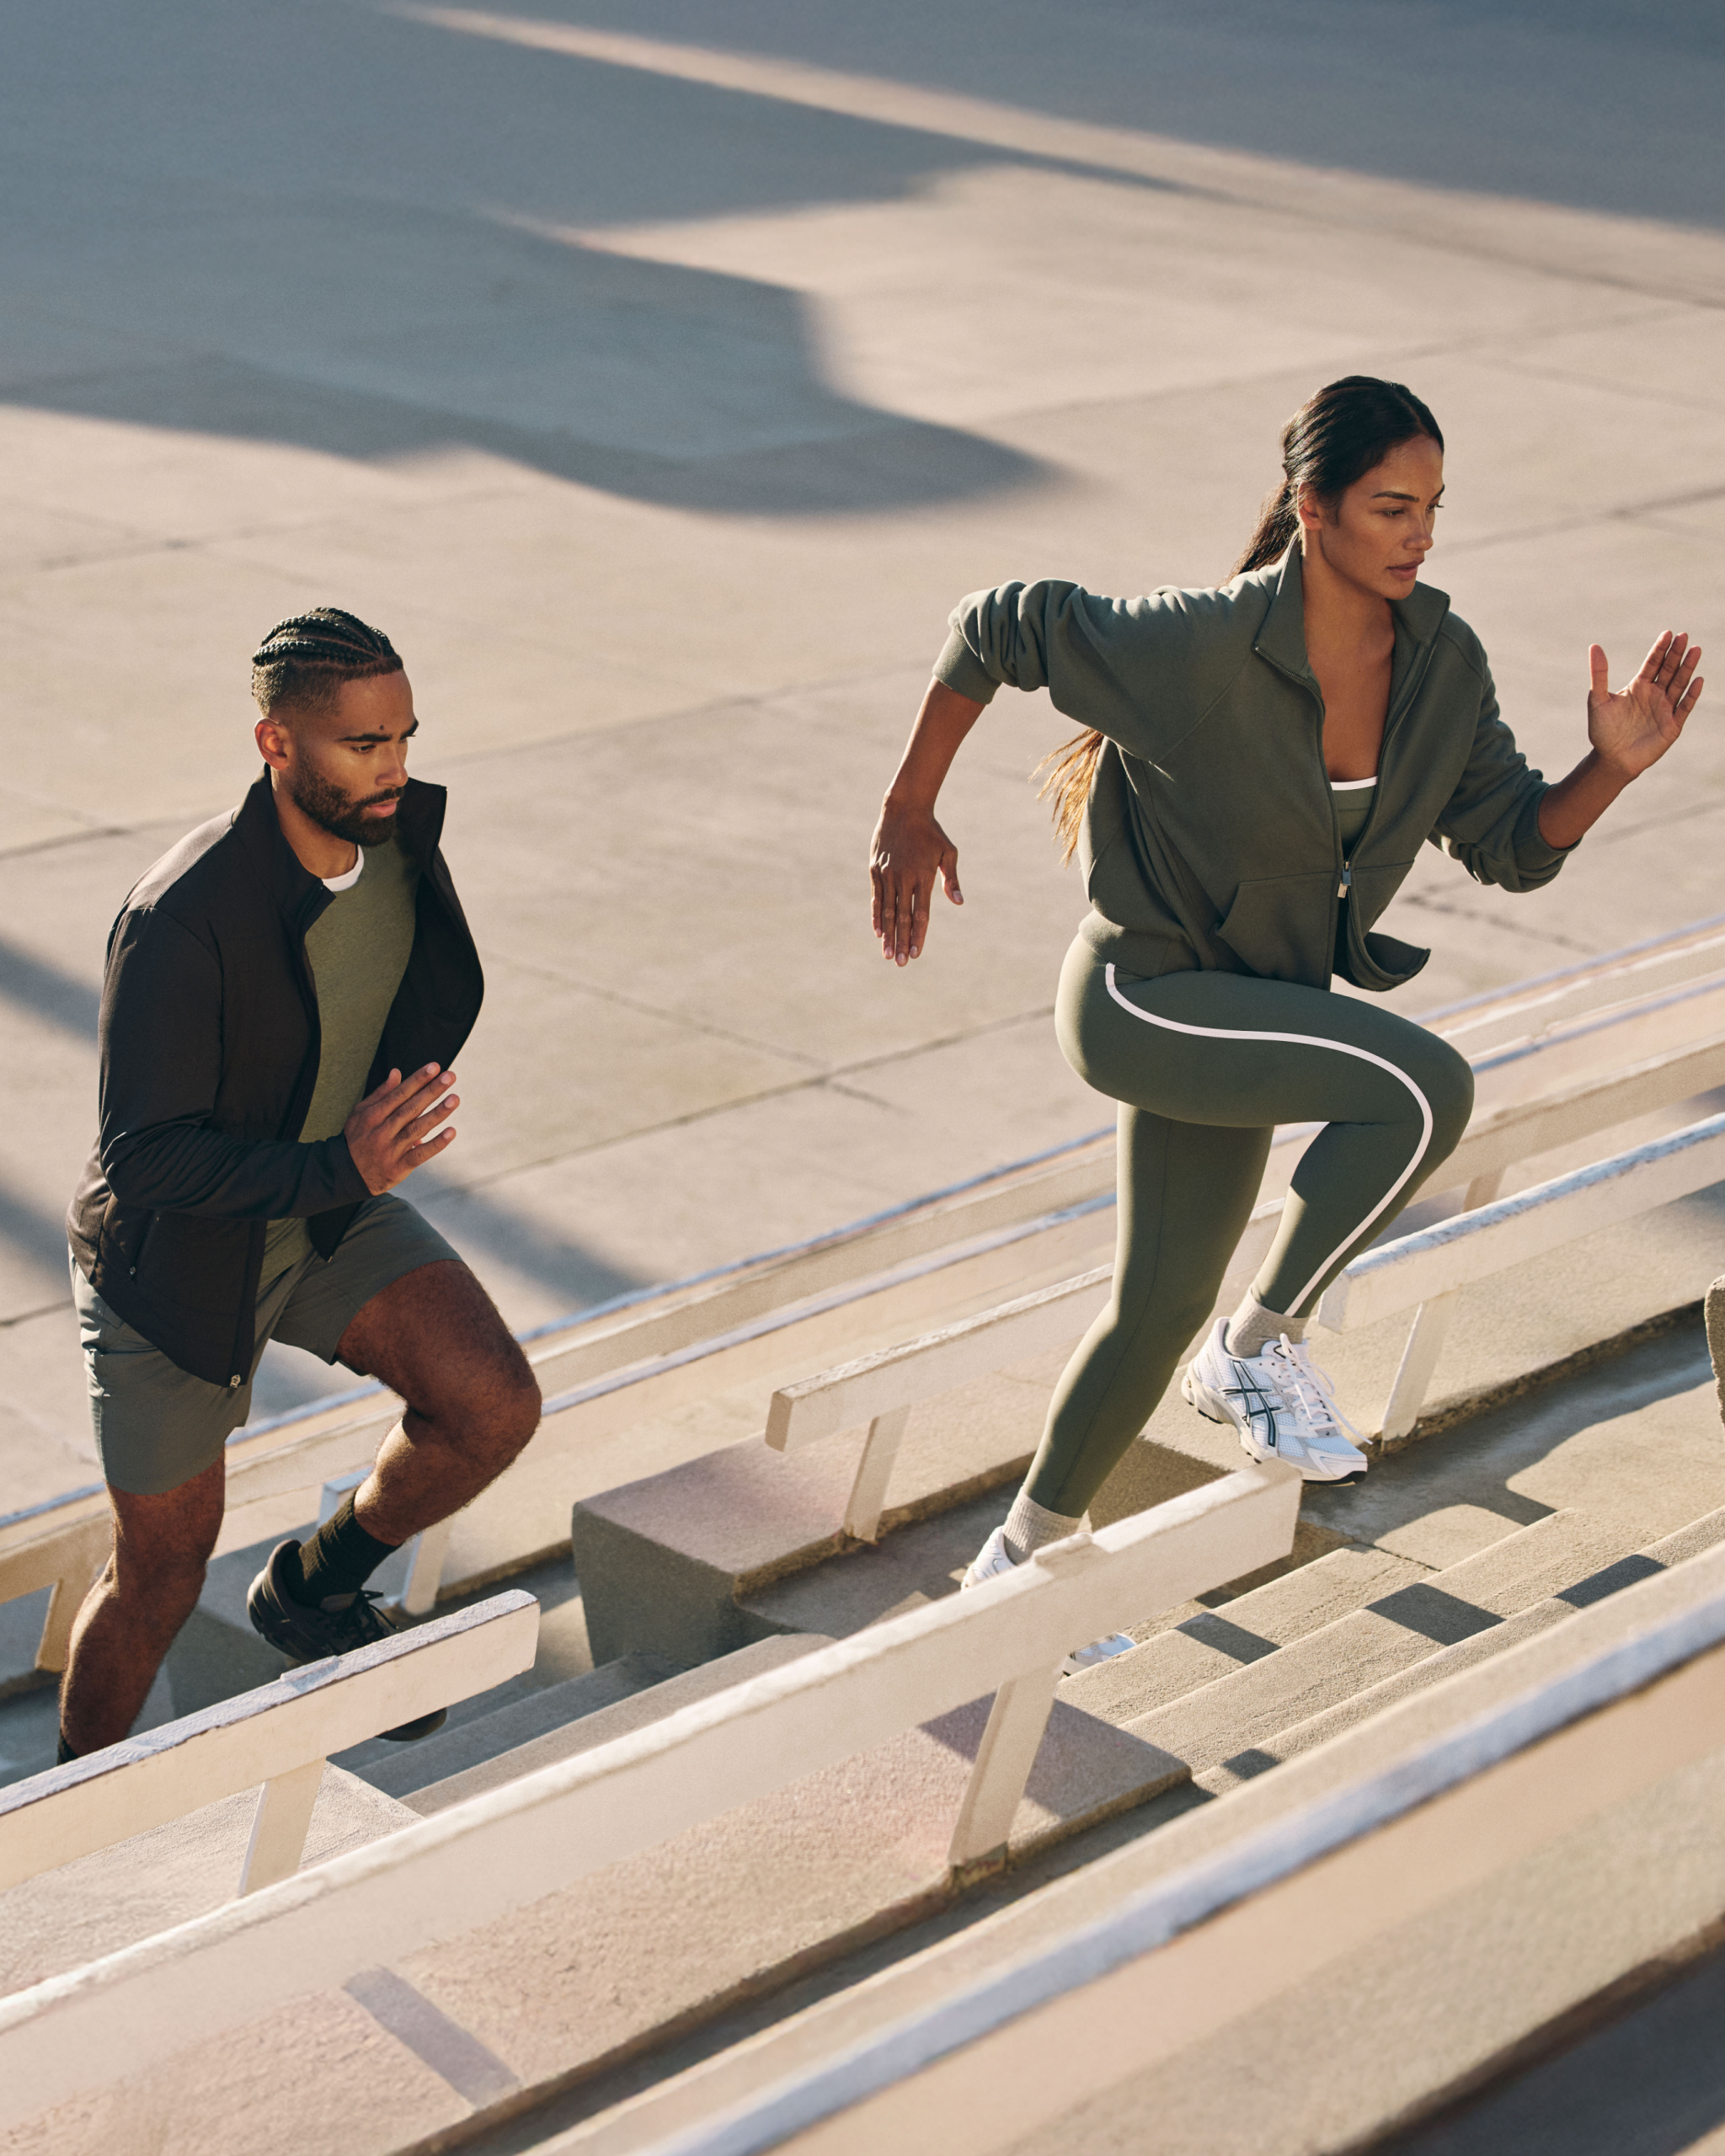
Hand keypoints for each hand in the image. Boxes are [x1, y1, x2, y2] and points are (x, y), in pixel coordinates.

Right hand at [344, 1064, 457, 1192]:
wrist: (347, 1174)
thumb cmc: (357, 1138)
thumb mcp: (360, 1113)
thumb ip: (380, 1093)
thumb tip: (396, 1072)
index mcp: (373, 1115)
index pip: (399, 1094)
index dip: (417, 1080)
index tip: (435, 1067)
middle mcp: (382, 1130)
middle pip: (410, 1108)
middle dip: (431, 1091)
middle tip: (450, 1076)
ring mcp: (391, 1149)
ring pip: (417, 1129)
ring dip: (437, 1114)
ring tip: (454, 1099)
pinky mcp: (399, 1167)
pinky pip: (420, 1154)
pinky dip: (436, 1144)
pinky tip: (451, 1132)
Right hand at [870, 798, 961, 963]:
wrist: (904, 808)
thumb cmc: (931, 831)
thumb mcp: (947, 852)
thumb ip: (951, 878)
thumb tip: (958, 902)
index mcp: (923, 876)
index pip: (921, 913)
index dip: (919, 935)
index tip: (917, 953)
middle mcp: (904, 878)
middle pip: (903, 917)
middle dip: (902, 942)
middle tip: (901, 963)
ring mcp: (888, 874)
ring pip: (887, 910)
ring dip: (888, 934)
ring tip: (888, 954)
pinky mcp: (875, 870)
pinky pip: (876, 898)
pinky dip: (876, 916)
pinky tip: (878, 932)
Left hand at [1588, 631, 1702, 779]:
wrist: (1611, 759)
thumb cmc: (1603, 730)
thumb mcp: (1598, 700)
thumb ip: (1599, 674)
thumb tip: (1594, 646)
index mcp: (1639, 687)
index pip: (1652, 663)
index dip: (1660, 649)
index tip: (1668, 633)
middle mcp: (1655, 694)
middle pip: (1668, 669)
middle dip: (1676, 653)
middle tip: (1684, 636)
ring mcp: (1665, 709)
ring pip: (1679, 684)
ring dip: (1687, 668)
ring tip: (1696, 650)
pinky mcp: (1672, 725)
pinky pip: (1684, 707)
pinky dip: (1691, 695)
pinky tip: (1697, 680)